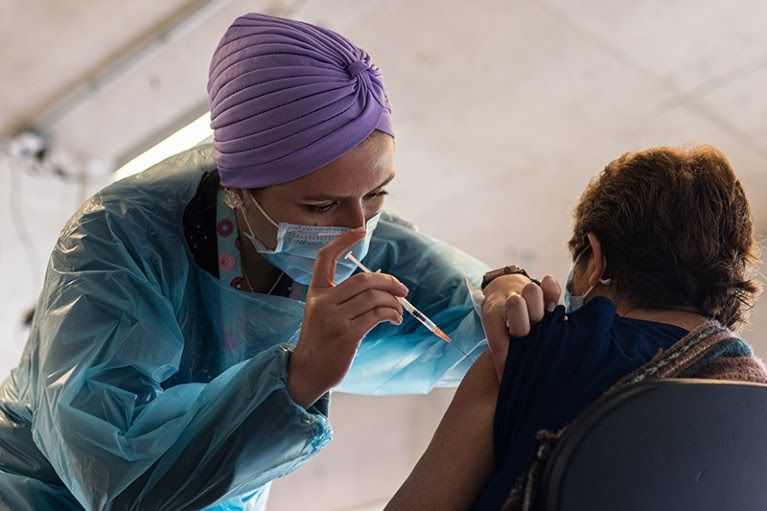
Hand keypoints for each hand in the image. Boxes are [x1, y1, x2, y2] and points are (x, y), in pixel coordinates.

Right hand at [287, 228, 408, 407]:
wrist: (307, 371)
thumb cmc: (321, 341)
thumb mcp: (322, 313)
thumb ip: (343, 297)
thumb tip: (381, 283)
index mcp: (316, 292)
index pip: (325, 257)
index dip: (343, 241)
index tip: (359, 231)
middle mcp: (323, 302)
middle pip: (363, 279)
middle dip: (389, 282)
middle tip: (402, 290)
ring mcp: (334, 318)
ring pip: (373, 297)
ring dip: (394, 302)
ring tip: (399, 311)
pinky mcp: (347, 335)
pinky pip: (377, 315)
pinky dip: (391, 314)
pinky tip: (394, 319)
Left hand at [480, 274, 560, 380]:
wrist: (504, 290)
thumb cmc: (503, 323)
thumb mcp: (497, 335)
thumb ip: (503, 357)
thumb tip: (505, 387)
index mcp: (493, 317)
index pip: (499, 338)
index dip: (504, 358)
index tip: (509, 374)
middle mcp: (508, 302)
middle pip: (516, 305)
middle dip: (522, 323)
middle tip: (527, 334)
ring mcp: (524, 291)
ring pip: (532, 291)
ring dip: (538, 306)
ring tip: (542, 319)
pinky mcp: (541, 285)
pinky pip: (549, 283)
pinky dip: (552, 292)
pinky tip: (553, 306)